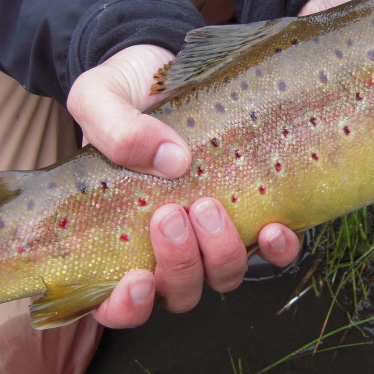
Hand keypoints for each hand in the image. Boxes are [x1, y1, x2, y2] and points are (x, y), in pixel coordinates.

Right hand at [66, 45, 300, 328]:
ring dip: (220, 253)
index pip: (114, 304)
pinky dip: (276, 249)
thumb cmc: (121, 91)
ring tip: (210, 205)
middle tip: (172, 215)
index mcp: (114, 237)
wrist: (164, 65)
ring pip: (222, 277)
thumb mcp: (98, 97)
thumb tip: (169, 160)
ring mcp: (210, 235)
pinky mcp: (249, 213)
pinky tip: (275, 226)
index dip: (126, 308)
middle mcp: (165, 248)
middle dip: (178, 264)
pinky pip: (271, 252)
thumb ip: (114, 128)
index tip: (136, 279)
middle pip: (178, 293)